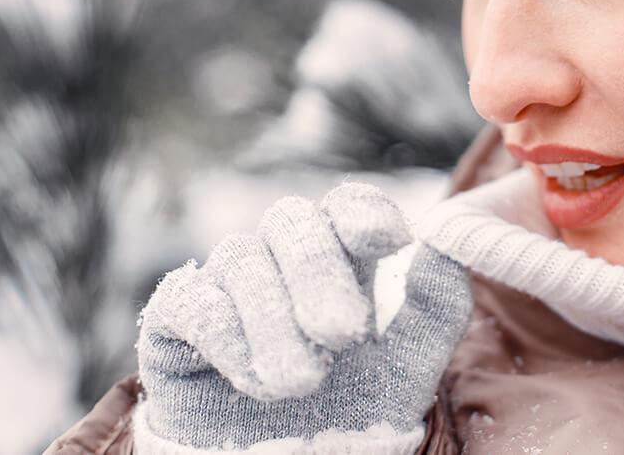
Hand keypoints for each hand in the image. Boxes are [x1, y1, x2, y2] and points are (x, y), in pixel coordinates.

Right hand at [134, 182, 472, 452]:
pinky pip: (189, 299)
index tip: (391, 238)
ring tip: (300, 385)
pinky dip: (224, 335)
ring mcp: (224, 285)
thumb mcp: (407, 372)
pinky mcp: (174, 320)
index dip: (363, 210)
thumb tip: (449, 244)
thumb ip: (434, 311)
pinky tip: (252, 381)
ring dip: (274, 322)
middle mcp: (279, 262)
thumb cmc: (350, 416)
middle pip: (290, 220)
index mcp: (340, 262)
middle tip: (342, 334)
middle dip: (318, 271)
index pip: (345, 207)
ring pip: (240, 258)